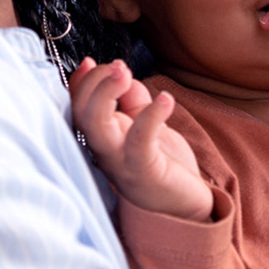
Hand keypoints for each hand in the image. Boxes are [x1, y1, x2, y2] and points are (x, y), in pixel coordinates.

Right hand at [69, 58, 213, 221]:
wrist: (189, 206)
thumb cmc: (166, 166)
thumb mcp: (148, 126)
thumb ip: (134, 101)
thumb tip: (125, 75)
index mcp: (104, 140)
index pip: (79, 108)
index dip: (80, 83)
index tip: (93, 61)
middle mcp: (105, 152)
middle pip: (81, 114)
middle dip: (94, 83)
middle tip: (118, 66)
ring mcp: (121, 164)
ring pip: (96, 128)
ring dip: (106, 94)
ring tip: (126, 73)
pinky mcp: (144, 172)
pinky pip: (139, 141)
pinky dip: (151, 115)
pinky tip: (166, 100)